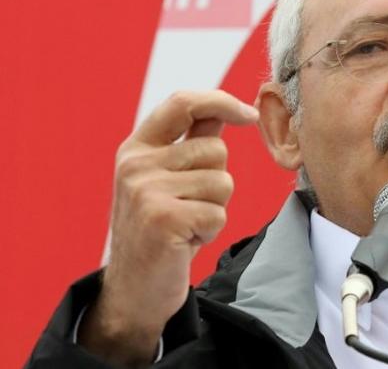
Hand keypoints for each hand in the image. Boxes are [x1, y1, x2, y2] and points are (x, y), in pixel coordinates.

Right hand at [79, 90, 258, 366]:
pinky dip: (211, 231)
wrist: (135, 288)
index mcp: (136, 148)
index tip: (250, 115)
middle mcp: (136, 164)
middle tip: (189, 207)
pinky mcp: (162, 220)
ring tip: (186, 224)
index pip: (182, 103)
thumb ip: (191, 143)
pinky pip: (218, 214)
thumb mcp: (167, 179)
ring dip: (215, 208)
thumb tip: (227, 110)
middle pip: (215, 150)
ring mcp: (146, 191)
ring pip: (222, 183)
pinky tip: (186, 241)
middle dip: (216, 182)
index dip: (221, 101)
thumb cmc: (161, 229)